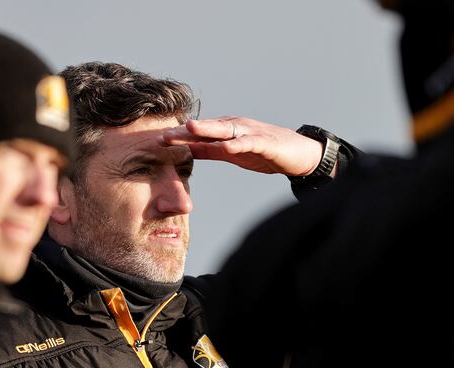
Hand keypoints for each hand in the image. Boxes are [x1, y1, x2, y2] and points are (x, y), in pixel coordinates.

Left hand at [158, 116, 323, 175]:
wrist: (297, 154)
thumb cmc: (263, 152)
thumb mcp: (231, 152)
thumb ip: (210, 150)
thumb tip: (186, 150)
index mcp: (225, 130)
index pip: (197, 133)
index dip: (178, 137)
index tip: (156, 141)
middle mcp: (235, 126)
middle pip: (206, 128)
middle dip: (184, 131)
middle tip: (164, 135)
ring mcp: (250, 132)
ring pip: (224, 129)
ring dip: (206, 128)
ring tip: (189, 128)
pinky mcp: (264, 141)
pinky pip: (248, 142)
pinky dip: (237, 143)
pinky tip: (226, 146)